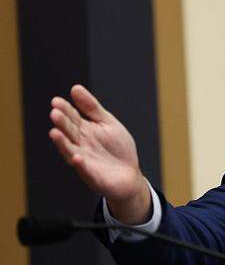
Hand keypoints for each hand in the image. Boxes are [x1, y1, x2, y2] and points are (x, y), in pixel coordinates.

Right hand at [49, 85, 150, 223]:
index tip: (56, 101)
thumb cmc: (118, 148)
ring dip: (62, 143)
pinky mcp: (92, 176)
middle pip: (69, 132)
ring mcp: (85, 160)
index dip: (65, 110)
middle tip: (55, 113)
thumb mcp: (108, 123)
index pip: (72, 117)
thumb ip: (92, 107)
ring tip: (54, 132)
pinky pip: (85, 170)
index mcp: (85, 130)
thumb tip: (75, 88)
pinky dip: (80, 164)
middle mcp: (81, 145)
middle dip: (62, 123)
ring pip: (70, 150)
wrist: (129, 176)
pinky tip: (77, 157)